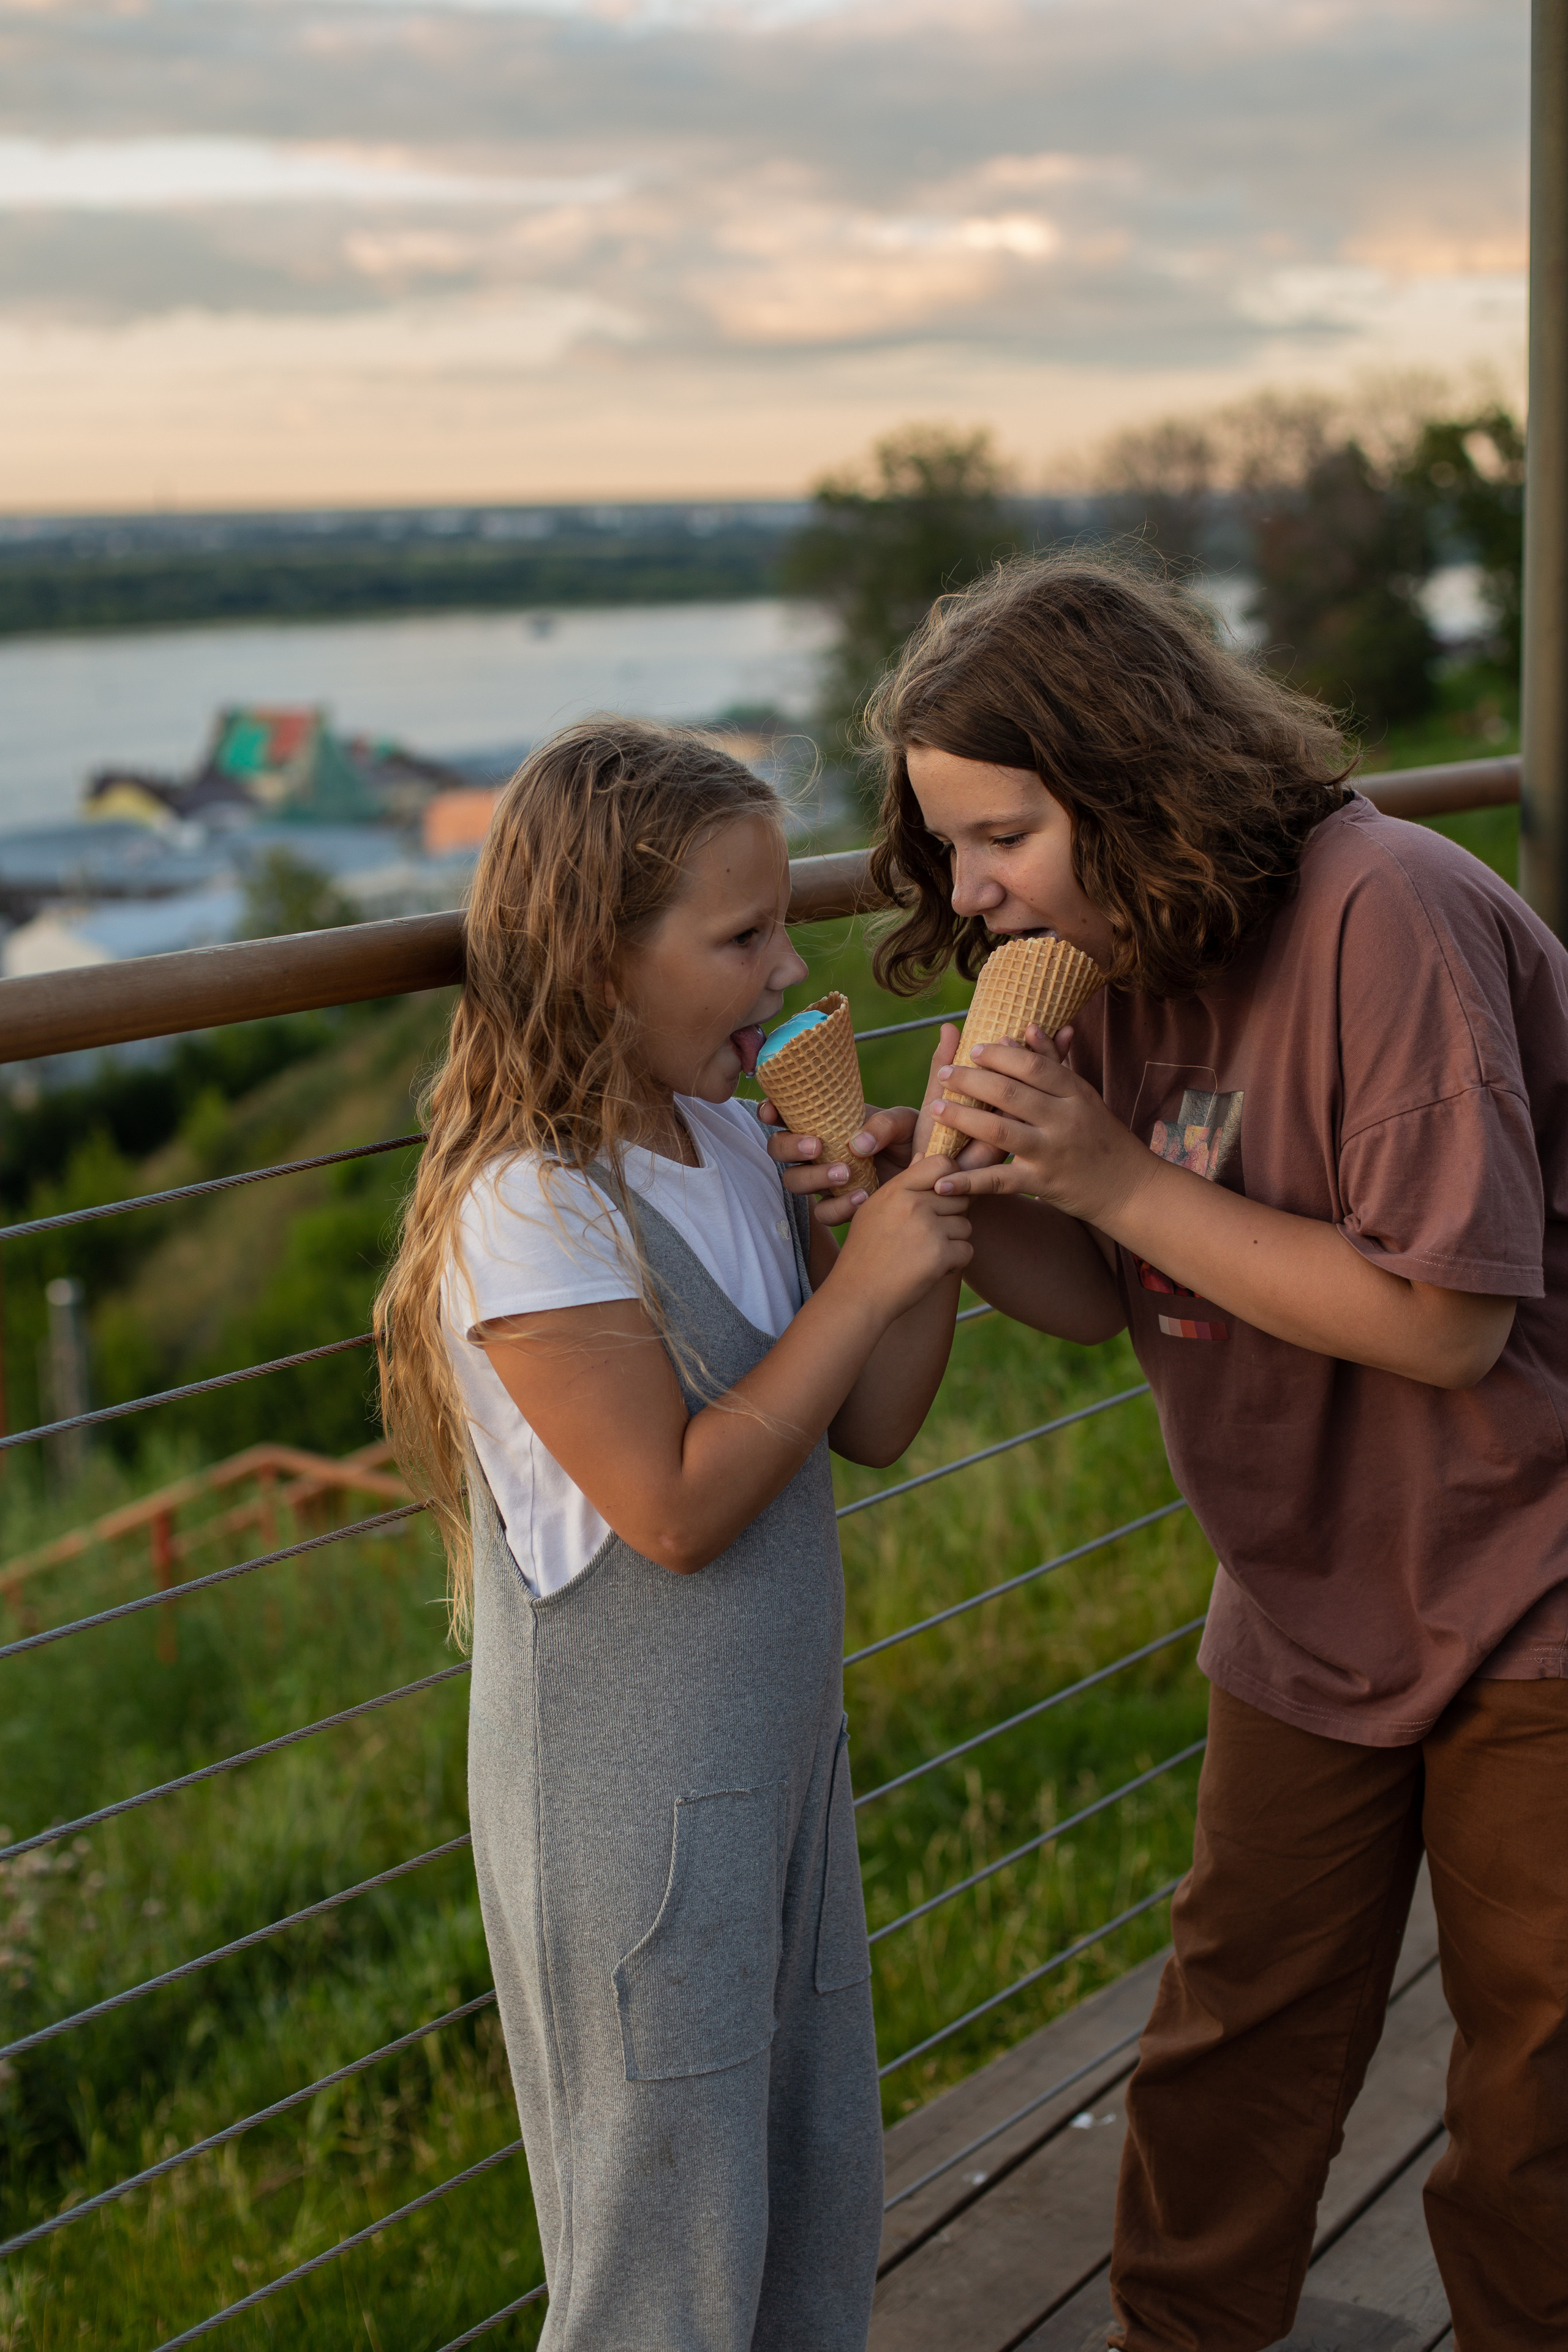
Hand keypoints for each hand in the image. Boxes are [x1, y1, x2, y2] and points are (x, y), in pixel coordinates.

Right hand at [761, 1025, 1001, 1224]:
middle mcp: (819, 1150)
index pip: (783, 1111)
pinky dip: (838, 1207)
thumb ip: (935, 1075)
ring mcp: (824, 1180)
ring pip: (794, 1182)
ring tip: (845, 1174)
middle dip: (790, 1146)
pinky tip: (862, 1199)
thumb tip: (948, 1029)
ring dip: (814, 1179)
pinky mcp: (838, 1207)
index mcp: (826, 1120)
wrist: (936, 1187)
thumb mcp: (927, 1110)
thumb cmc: (925, 1142)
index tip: (773, 1110)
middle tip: (816, 1146)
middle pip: (778, 1148)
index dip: (769, 1109)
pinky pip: (823, 1213)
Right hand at [830, 1153, 972, 1320]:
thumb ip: (903, 1183)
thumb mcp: (874, 1210)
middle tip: (926, 1238)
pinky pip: (967, 1250)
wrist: (857, 1295)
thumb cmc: (865, 1253)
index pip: (942, 1163)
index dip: (951, 1178)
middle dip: (949, 1218)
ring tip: (925, 1255)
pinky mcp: (941, 1254)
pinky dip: (954, 1264)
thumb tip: (923, 1155)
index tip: (944, 1197)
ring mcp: (928, 1228)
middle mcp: (913, 1204)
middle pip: (959, 1199)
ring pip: (965, 1225)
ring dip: (952, 1243)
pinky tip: (931, 1270)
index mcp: (896, 1190)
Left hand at [926, 1024, 1148, 1226]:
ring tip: (934, 1108)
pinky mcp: (1042, 1183)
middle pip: (1011, 1093)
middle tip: (944, 1074)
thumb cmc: (1102, 1137)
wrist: (1130, 1189)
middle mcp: (1065, 1119)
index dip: (1001, 1055)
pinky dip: (968, 1182)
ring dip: (963, 1118)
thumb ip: (1055, 1063)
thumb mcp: (1085, 1096)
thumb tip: (1028, 1026)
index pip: (1034, 1067)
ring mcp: (1052, 1152)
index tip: (973, 1048)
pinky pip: (999, 1181)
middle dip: (972, 1081)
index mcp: (1076, 1093)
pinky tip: (940, 1182)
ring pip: (1001, 1131)